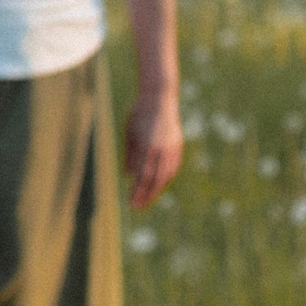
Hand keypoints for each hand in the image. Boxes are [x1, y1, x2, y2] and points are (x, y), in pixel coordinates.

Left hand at [125, 93, 182, 210]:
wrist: (160, 98)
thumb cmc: (140, 114)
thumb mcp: (130, 133)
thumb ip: (130, 154)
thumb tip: (128, 175)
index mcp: (147, 147)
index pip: (142, 176)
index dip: (137, 191)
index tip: (131, 203)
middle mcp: (161, 150)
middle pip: (155, 179)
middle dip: (146, 195)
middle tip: (138, 207)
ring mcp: (171, 148)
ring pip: (165, 175)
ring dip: (156, 189)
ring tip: (148, 198)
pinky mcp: (177, 145)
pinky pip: (173, 166)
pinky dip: (166, 177)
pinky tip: (160, 183)